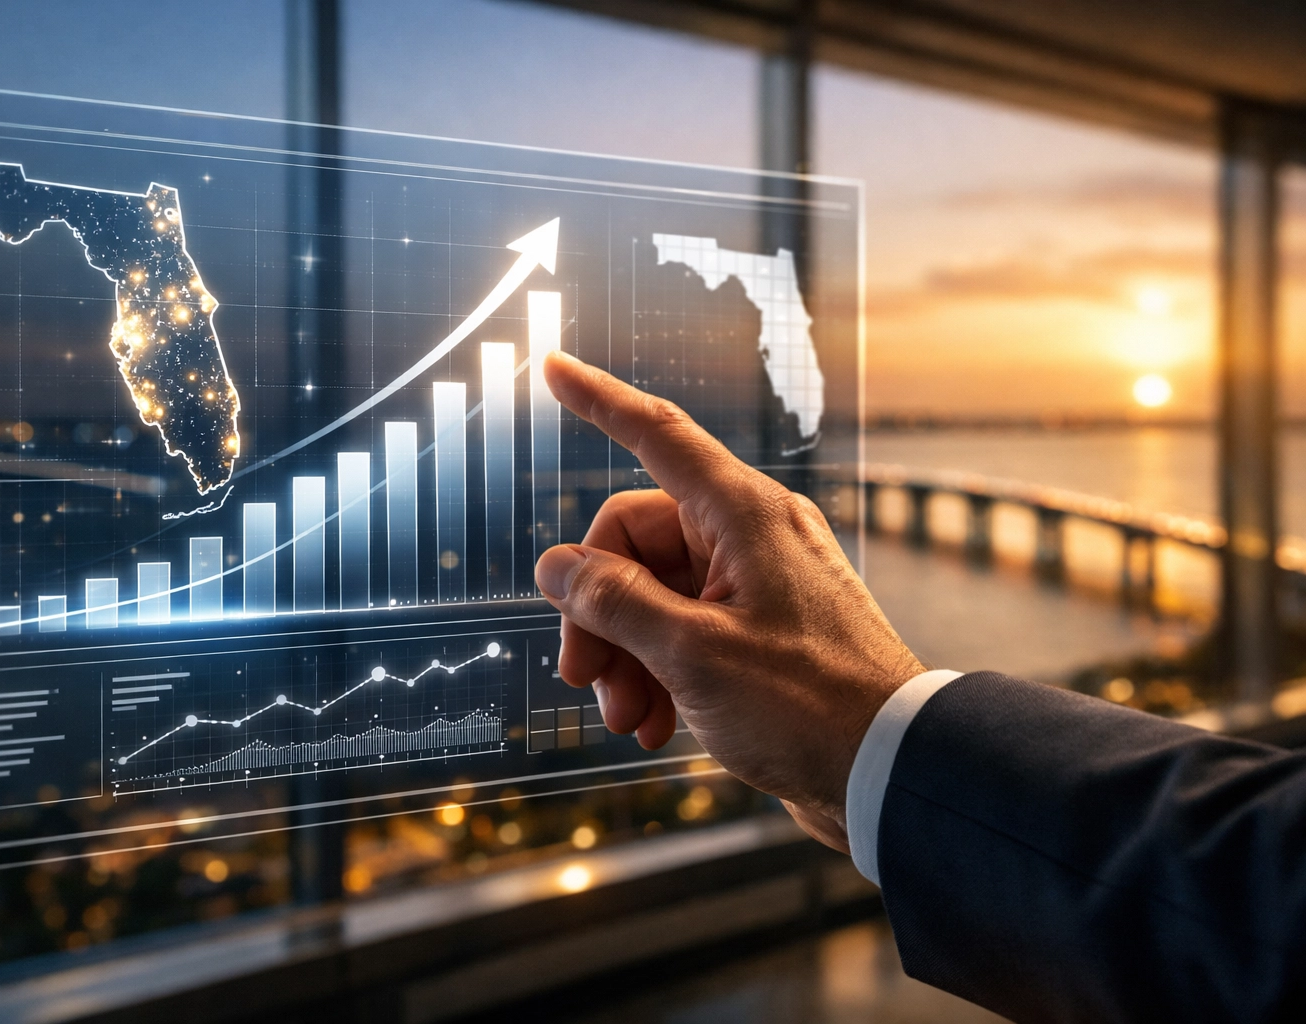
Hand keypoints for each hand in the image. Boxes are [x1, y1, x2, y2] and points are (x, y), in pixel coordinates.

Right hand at [533, 351, 923, 851]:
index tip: (556, 368)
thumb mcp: (692, 653)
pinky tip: (654, 725)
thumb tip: (558, 565)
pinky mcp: (759, 635)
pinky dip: (658, 674)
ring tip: (626, 716)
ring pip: (652, 596)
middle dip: (598, 611)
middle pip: (634, 543)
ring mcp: (755, 587)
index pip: (656, 436)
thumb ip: (614, 602)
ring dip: (625, 655)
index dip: (600, 400)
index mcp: (741, 516)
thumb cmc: (808, 705)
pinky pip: (684, 633)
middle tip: (583, 675)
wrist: (888, 772)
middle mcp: (749, 538)